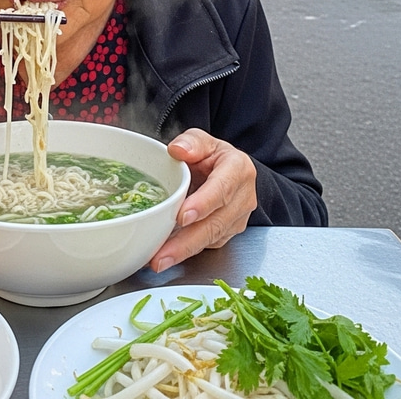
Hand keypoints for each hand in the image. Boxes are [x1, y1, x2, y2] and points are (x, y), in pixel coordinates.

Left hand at [149, 128, 256, 272]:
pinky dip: (185, 252)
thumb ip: (192, 142)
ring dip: (183, 252)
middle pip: (215, 223)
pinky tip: (165, 255)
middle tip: (162, 254)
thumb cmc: (211, 156)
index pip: (221, 189)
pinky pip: (206, 245)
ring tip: (158, 260)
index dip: (203, 204)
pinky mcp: (227, 233)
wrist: (226, 171)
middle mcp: (242, 198)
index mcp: (238, 170)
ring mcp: (237, 219)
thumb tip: (178, 149)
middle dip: (187, 241)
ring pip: (211, 238)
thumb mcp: (202, 141)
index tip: (183, 216)